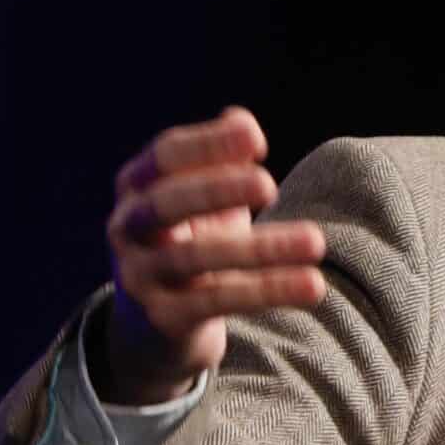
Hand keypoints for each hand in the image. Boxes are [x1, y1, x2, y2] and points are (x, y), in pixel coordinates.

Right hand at [96, 107, 326, 404]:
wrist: (155, 324)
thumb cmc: (191, 240)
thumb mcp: (202, 196)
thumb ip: (220, 157)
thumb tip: (241, 120)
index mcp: (136, 187)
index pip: (165, 156)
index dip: (208, 144)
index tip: (257, 139)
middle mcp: (127, 227)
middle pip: (166, 203)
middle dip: (217, 190)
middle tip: (270, 185)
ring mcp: (139, 274)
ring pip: (195, 257)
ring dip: (261, 249)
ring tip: (317, 242)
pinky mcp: (163, 317)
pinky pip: (217, 301)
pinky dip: (267, 291)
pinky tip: (313, 285)